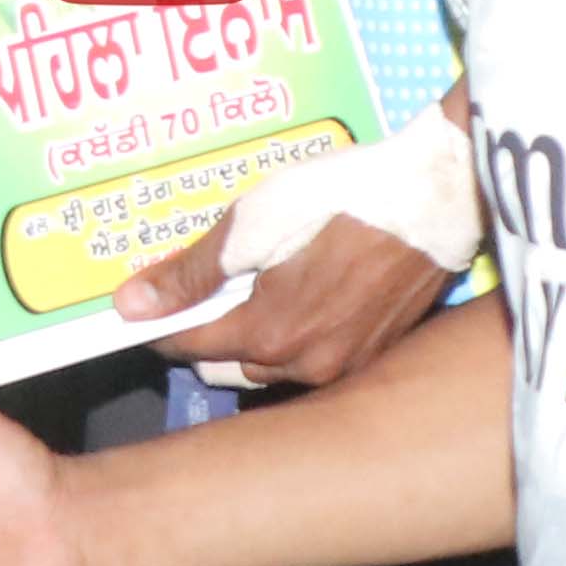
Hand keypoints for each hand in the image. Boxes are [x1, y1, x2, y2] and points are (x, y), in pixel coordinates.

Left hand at [115, 211, 439, 392]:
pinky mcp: (374, 355)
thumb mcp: (254, 221)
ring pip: (270, 369)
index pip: (186, 346)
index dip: (157, 324)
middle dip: (202, 335)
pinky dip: (291, 339)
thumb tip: (132, 306)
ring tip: (253, 288)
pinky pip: (311, 361)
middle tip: (202, 290)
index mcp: (269, 336)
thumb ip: (192, 271)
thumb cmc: (342, 197)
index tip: (142, 307)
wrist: (434, 196)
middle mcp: (305, 368)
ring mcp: (344, 367)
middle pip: (225, 366)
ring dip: (249, 340)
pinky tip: (299, 298)